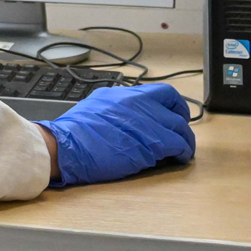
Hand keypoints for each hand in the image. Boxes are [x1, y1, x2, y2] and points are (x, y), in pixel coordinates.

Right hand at [38, 84, 195, 186]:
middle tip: (181, 131)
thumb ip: (114, 110)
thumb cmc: (72, 135)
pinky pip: (179, 144)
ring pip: (180, 126)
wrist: (66, 146)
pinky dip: (184, 152)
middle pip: (174, 103)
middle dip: (182, 118)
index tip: (172, 113)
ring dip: (185, 139)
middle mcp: (137, 102)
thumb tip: (125, 119)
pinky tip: (180, 159)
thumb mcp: (94, 109)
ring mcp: (146, 120)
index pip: (158, 92)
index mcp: (121, 94)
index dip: (170, 104)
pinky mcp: (152, 142)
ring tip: (183, 150)